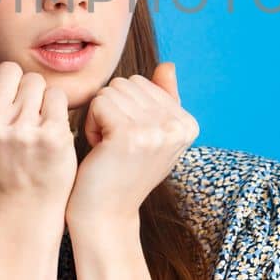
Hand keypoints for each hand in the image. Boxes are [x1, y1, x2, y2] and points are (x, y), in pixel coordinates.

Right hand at [0, 49, 77, 204]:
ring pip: (35, 80)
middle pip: (10, 69)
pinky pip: (56, 95)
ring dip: (36, 97)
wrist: (24, 202)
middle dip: (15, 87)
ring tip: (29, 122)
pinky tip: (46, 128)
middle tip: (14, 115)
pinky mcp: (51, 134)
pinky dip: (54, 108)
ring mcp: (22, 130)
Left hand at [66, 62, 199, 224]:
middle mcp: (178, 126)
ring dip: (100, 118)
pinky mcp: (129, 135)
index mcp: (188, 124)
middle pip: (126, 83)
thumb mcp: (152, 134)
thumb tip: (168, 65)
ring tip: (108, 148)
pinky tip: (99, 150)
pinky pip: (98, 103)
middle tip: (116, 146)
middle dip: (112, 110)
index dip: (127, 108)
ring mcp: (156, 130)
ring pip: (110, 92)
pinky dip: (91, 124)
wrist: (106, 214)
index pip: (143, 82)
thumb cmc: (123, 170)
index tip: (131, 141)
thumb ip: (163, 99)